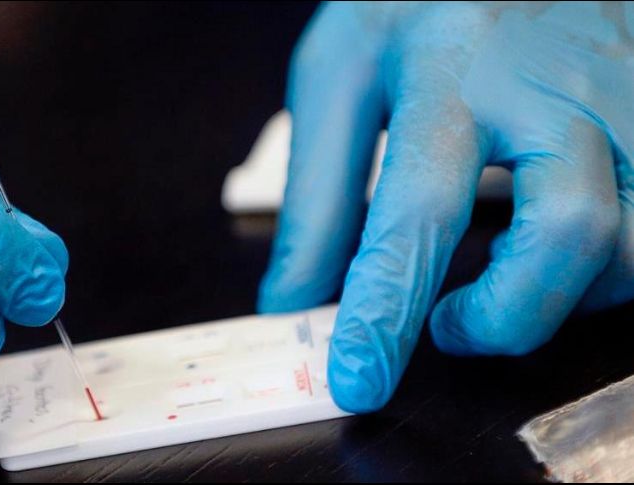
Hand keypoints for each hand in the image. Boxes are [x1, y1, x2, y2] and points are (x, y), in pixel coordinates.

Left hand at [259, 2, 633, 412]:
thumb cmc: (413, 3)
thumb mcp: (339, 74)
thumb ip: (318, 192)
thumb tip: (295, 298)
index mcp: (449, 74)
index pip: (418, 213)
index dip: (386, 312)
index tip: (357, 381)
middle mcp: (551, 89)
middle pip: (570, 231)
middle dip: (506, 315)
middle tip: (447, 326)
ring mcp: (620, 101)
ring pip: (631, 242)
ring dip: (559, 296)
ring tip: (496, 276)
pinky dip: (599, 266)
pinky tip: (548, 249)